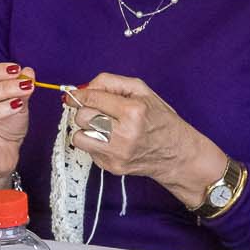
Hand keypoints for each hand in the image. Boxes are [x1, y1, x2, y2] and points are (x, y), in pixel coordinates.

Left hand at [67, 73, 217, 201]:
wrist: (176, 154)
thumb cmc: (161, 120)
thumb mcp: (143, 91)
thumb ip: (111, 83)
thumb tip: (83, 88)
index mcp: (133, 111)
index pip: (92, 98)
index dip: (78, 94)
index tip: (73, 95)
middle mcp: (124, 134)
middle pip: (82, 117)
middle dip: (85, 111)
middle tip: (97, 111)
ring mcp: (117, 153)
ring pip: (78, 137)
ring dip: (86, 130)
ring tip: (102, 128)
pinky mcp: (112, 167)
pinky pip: (88, 151)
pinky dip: (96, 144)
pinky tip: (112, 142)